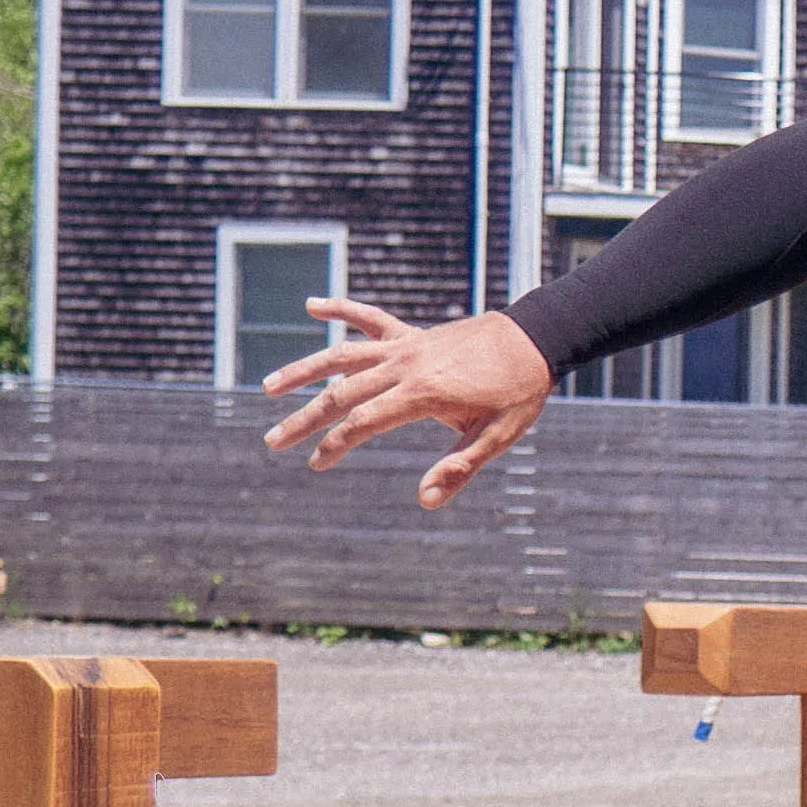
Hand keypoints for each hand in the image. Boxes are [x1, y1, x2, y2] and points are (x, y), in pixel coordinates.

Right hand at [260, 299, 554, 509]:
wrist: (537, 339)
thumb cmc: (519, 393)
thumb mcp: (497, 437)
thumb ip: (459, 468)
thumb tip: (425, 502)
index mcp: (423, 394)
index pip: (363, 422)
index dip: (335, 445)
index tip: (315, 464)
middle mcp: (406, 366)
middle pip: (341, 393)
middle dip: (305, 420)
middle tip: (272, 441)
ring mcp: (406, 346)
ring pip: (343, 356)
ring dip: (303, 370)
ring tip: (268, 387)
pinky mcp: (413, 333)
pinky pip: (370, 318)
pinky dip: (341, 309)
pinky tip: (312, 305)